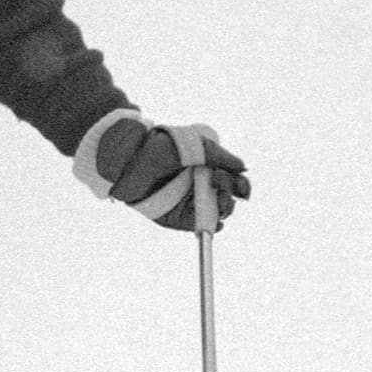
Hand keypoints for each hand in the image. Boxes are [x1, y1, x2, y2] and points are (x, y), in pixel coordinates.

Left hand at [75, 111, 250, 231]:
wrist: (128, 158)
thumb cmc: (159, 146)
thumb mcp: (194, 144)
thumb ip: (219, 155)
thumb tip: (243, 167)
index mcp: (206, 169)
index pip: (232, 181)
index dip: (241, 186)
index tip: (241, 187)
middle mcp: (199, 186)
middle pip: (228, 198)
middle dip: (232, 194)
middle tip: (220, 184)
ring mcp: (188, 202)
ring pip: (216, 213)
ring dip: (224, 208)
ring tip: (217, 198)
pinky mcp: (176, 217)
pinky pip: (198, 226)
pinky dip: (210, 227)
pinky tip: (215, 223)